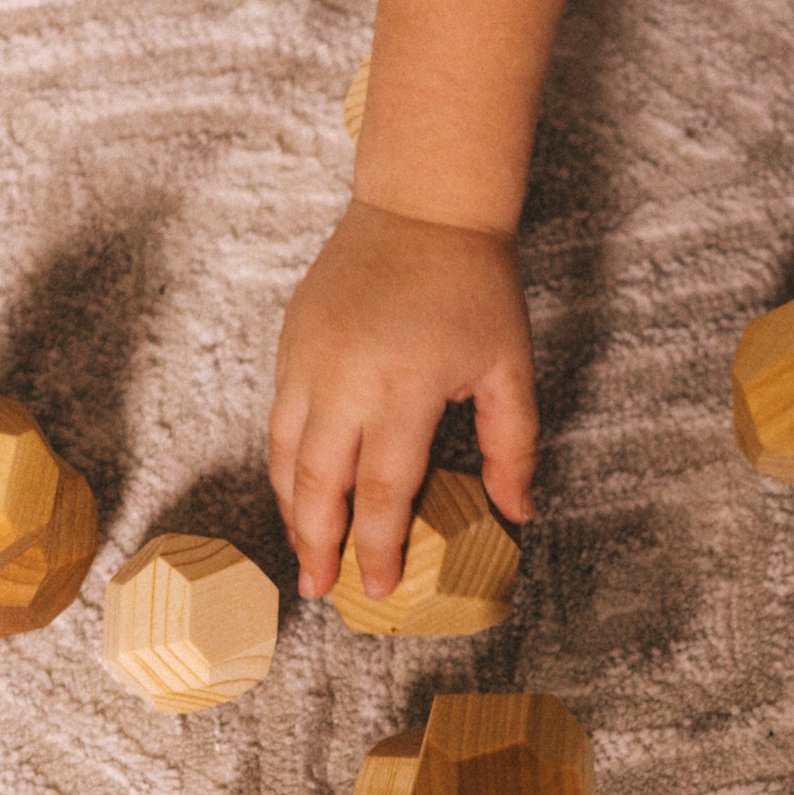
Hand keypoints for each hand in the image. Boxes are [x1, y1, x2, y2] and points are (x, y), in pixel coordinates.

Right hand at [269, 199, 536, 600]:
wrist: (423, 205)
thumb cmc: (475, 286)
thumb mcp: (509, 367)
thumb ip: (511, 446)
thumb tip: (516, 516)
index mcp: (404, 388)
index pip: (382, 490)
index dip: (376, 547)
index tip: (376, 588)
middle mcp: (345, 379)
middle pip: (318, 483)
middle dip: (318, 543)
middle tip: (318, 589)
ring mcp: (309, 358)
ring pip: (284, 454)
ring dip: (292, 508)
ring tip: (304, 548)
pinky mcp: (290, 341)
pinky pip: (278, 416)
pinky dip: (284, 461)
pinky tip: (297, 487)